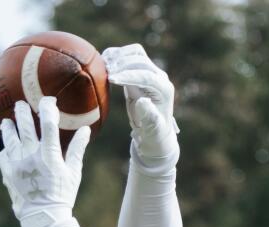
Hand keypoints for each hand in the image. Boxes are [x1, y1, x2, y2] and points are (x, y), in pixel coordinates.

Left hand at [0, 97, 90, 226]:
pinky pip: (3, 155)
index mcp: (49, 154)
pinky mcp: (8, 173)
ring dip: (9, 126)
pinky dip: (4, 148)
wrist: (44, 218)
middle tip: (21, 105)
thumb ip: (77, 150)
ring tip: (8, 122)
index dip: (48, 107)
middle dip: (23, 111)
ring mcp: (17, 164)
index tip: (48, 101)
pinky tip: (6, 146)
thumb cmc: (62, 196)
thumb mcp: (73, 173)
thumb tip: (85, 130)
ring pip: (9, 137)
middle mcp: (31, 155)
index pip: (48, 122)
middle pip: (25, 125)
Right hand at [102, 44, 178, 164]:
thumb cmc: (153, 132)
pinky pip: (129, 55)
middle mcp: (160, 77)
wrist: (153, 131)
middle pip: (141, 60)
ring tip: (104, 65)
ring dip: (119, 56)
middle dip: (122, 65)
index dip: (128, 76)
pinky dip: (117, 55)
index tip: (112, 79)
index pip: (146, 76)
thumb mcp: (152, 129)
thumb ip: (148, 115)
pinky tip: (104, 60)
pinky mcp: (140, 69)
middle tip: (106, 73)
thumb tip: (142, 101)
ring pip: (136, 52)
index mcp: (164, 89)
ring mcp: (150, 71)